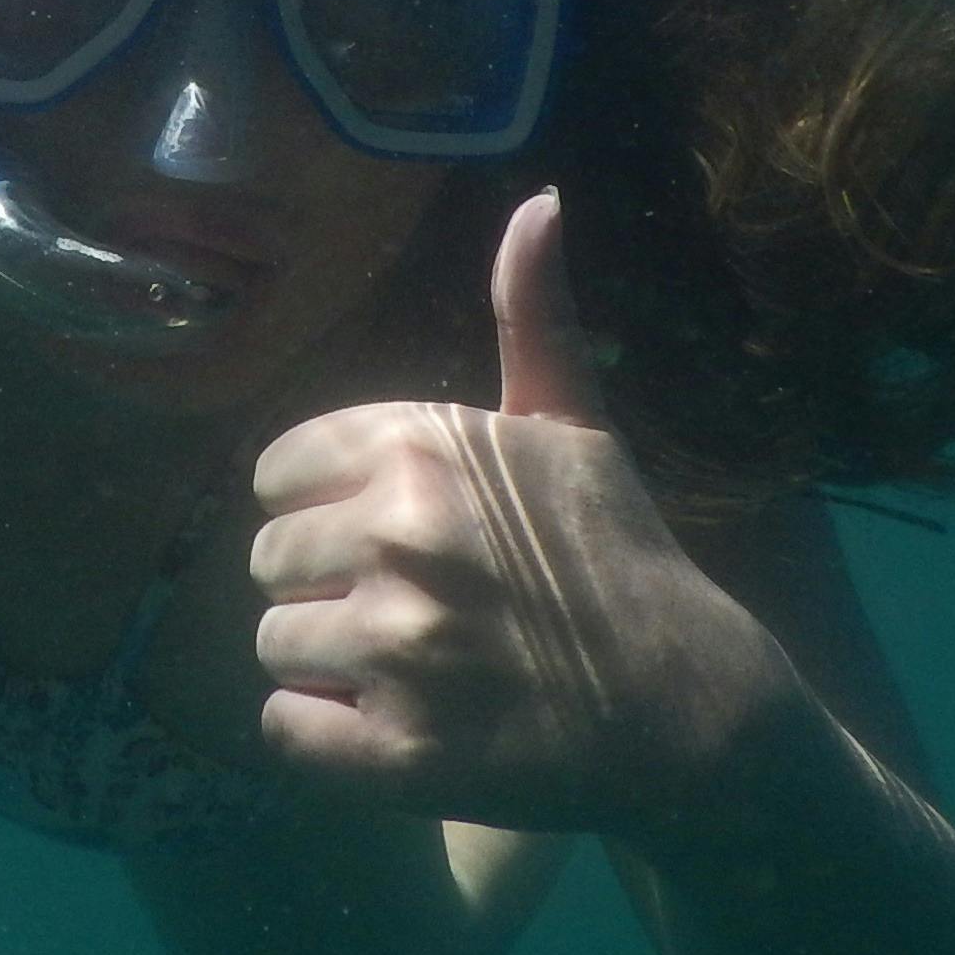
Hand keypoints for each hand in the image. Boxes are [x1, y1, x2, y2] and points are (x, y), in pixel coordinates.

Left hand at [246, 190, 808, 835]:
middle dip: (329, 588)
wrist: (687, 713)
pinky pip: (283, 732)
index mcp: (420, 448)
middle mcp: (398, 538)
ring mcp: (395, 650)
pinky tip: (400, 728)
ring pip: (274, 646)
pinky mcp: (394, 753)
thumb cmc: (620, 561)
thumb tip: (540, 200)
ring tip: (417, 671)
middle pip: (267, 562)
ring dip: (330, 666)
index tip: (399, 540)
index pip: (274, 473)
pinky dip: (326, 740)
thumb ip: (535, 317)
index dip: (328, 509)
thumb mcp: (577, 428)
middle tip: (418, 613)